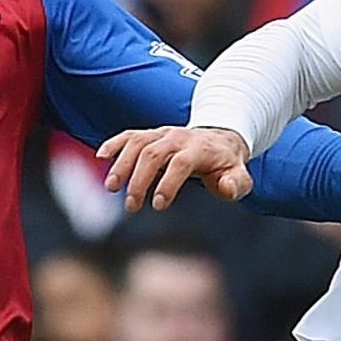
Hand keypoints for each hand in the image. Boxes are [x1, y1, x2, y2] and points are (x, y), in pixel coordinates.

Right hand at [95, 123, 253, 212]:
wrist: (220, 140)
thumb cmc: (227, 166)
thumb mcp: (239, 177)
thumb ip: (236, 185)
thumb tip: (224, 187)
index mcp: (200, 149)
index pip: (181, 163)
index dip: (168, 183)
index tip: (158, 206)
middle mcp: (179, 137)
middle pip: (154, 153)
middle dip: (140, 180)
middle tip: (131, 207)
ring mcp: (163, 134)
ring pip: (138, 143)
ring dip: (122, 164)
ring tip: (111, 188)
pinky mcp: (151, 135)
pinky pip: (130, 135)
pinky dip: (114, 144)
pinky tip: (100, 157)